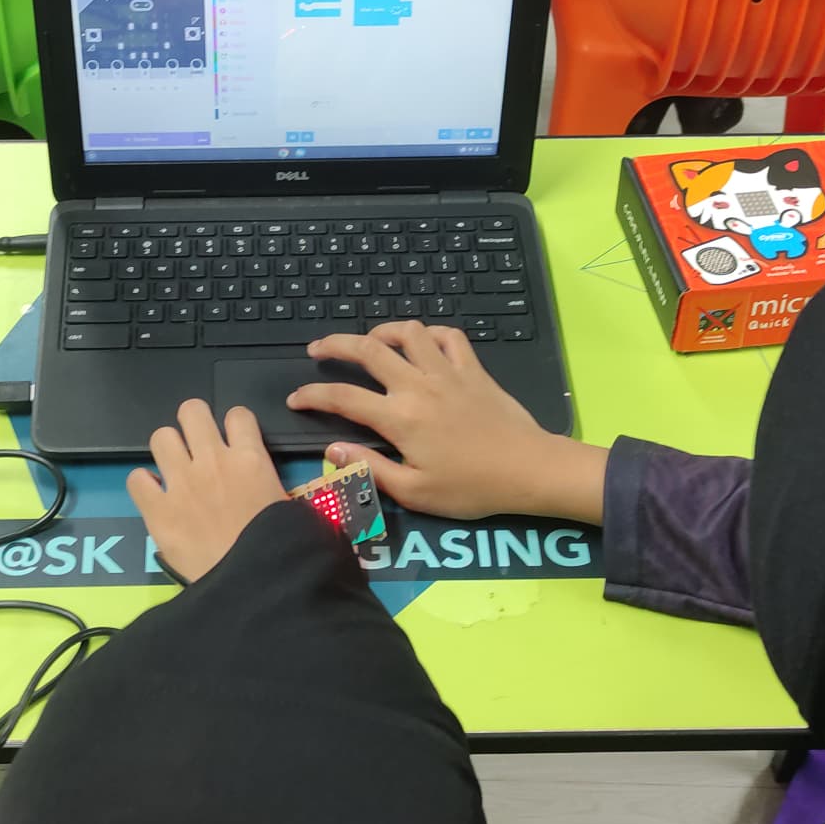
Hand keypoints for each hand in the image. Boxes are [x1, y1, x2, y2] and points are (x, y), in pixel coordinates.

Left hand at [127, 400, 287, 582]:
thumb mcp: (290, 509)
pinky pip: (136, 478)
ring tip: (174, 469)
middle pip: (192, 411)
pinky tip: (155, 496)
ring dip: (168, 450)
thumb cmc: (279, 550)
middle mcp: (212, 461)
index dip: (235, 425)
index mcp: (250, 459)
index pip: (238, 415)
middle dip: (193, 423)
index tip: (233, 441)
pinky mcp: (157, 509)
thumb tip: (267, 487)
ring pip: (161, 436)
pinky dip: (143, 485)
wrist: (251, 585)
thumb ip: (273, 486)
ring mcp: (181, 483)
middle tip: (197, 445)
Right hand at [287, 323, 609, 522]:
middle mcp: (418, 385)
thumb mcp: (414, 492)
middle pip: (367, 349)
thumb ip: (369, 468)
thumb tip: (332, 449)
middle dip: (335, 344)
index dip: (312, 395)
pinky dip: (429, 334)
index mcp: (399, 418)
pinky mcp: (473, 369)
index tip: (296, 399)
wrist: (528, 469)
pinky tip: (420, 343)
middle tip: (317, 350)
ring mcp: (447, 372)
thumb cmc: (470, 487)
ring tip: (368, 342)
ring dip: (381, 331)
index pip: (343, 397)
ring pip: (407, 332)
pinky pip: (447, 336)